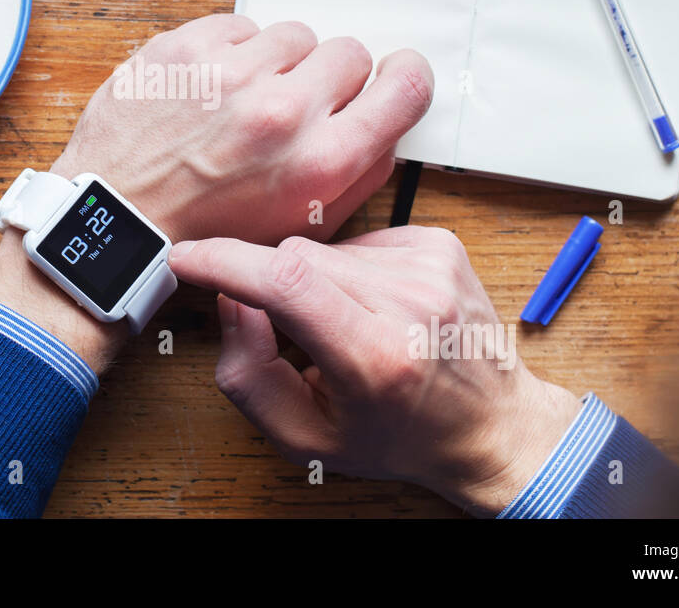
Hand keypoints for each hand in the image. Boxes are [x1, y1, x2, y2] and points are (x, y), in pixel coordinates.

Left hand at [0, 13, 434, 371]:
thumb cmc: (207, 231)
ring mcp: (232, 73)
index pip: (403, 87)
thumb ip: (359, 176)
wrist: (120, 219)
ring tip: (245, 101)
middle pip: (349, 52)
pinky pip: (240, 26)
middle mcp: (283, 112)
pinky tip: (212, 89)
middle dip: (330, 77)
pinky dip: (232, 52)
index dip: (403, 77)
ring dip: (278, 62)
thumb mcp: (301, 228)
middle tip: (297, 104)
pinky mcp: (187, 48)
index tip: (392, 74)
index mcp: (321, 162)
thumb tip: (386, 126)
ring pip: (293, 34)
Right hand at [167, 226, 580, 513]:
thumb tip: (231, 299)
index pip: (285, 283)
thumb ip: (248, 376)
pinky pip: (358, 241)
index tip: (186, 257)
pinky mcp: (438, 244)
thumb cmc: (400, 436)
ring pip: (324, 248)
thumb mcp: (306, 438)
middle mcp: (410, 303)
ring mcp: (429, 267)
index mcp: (375, 358)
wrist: (492, 426)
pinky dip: (350, 271)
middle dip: (270, 286)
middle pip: (295, 260)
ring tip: (346, 326)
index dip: (224, 262)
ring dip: (314, 282)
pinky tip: (373, 307)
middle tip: (292, 334)